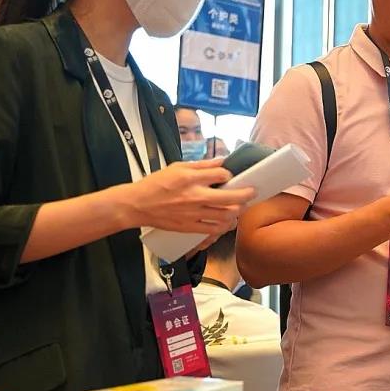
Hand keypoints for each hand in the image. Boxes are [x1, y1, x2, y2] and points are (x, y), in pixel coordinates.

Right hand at [123, 158, 254, 235]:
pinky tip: (228, 222)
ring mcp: (193, 214)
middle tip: (252, 191)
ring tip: (240, 206)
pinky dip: (225, 226)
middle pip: (230, 197)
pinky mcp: (190, 227)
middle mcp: (195, 196)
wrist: (138, 205)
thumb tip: (221, 161)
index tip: (228, 176)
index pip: (221, 175)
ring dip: (238, 210)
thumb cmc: (155, 184)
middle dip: (246, 194)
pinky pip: (214, 229)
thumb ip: (201, 165)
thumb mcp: (177, 167)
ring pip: (226, 215)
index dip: (229, 175)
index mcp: (191, 179)